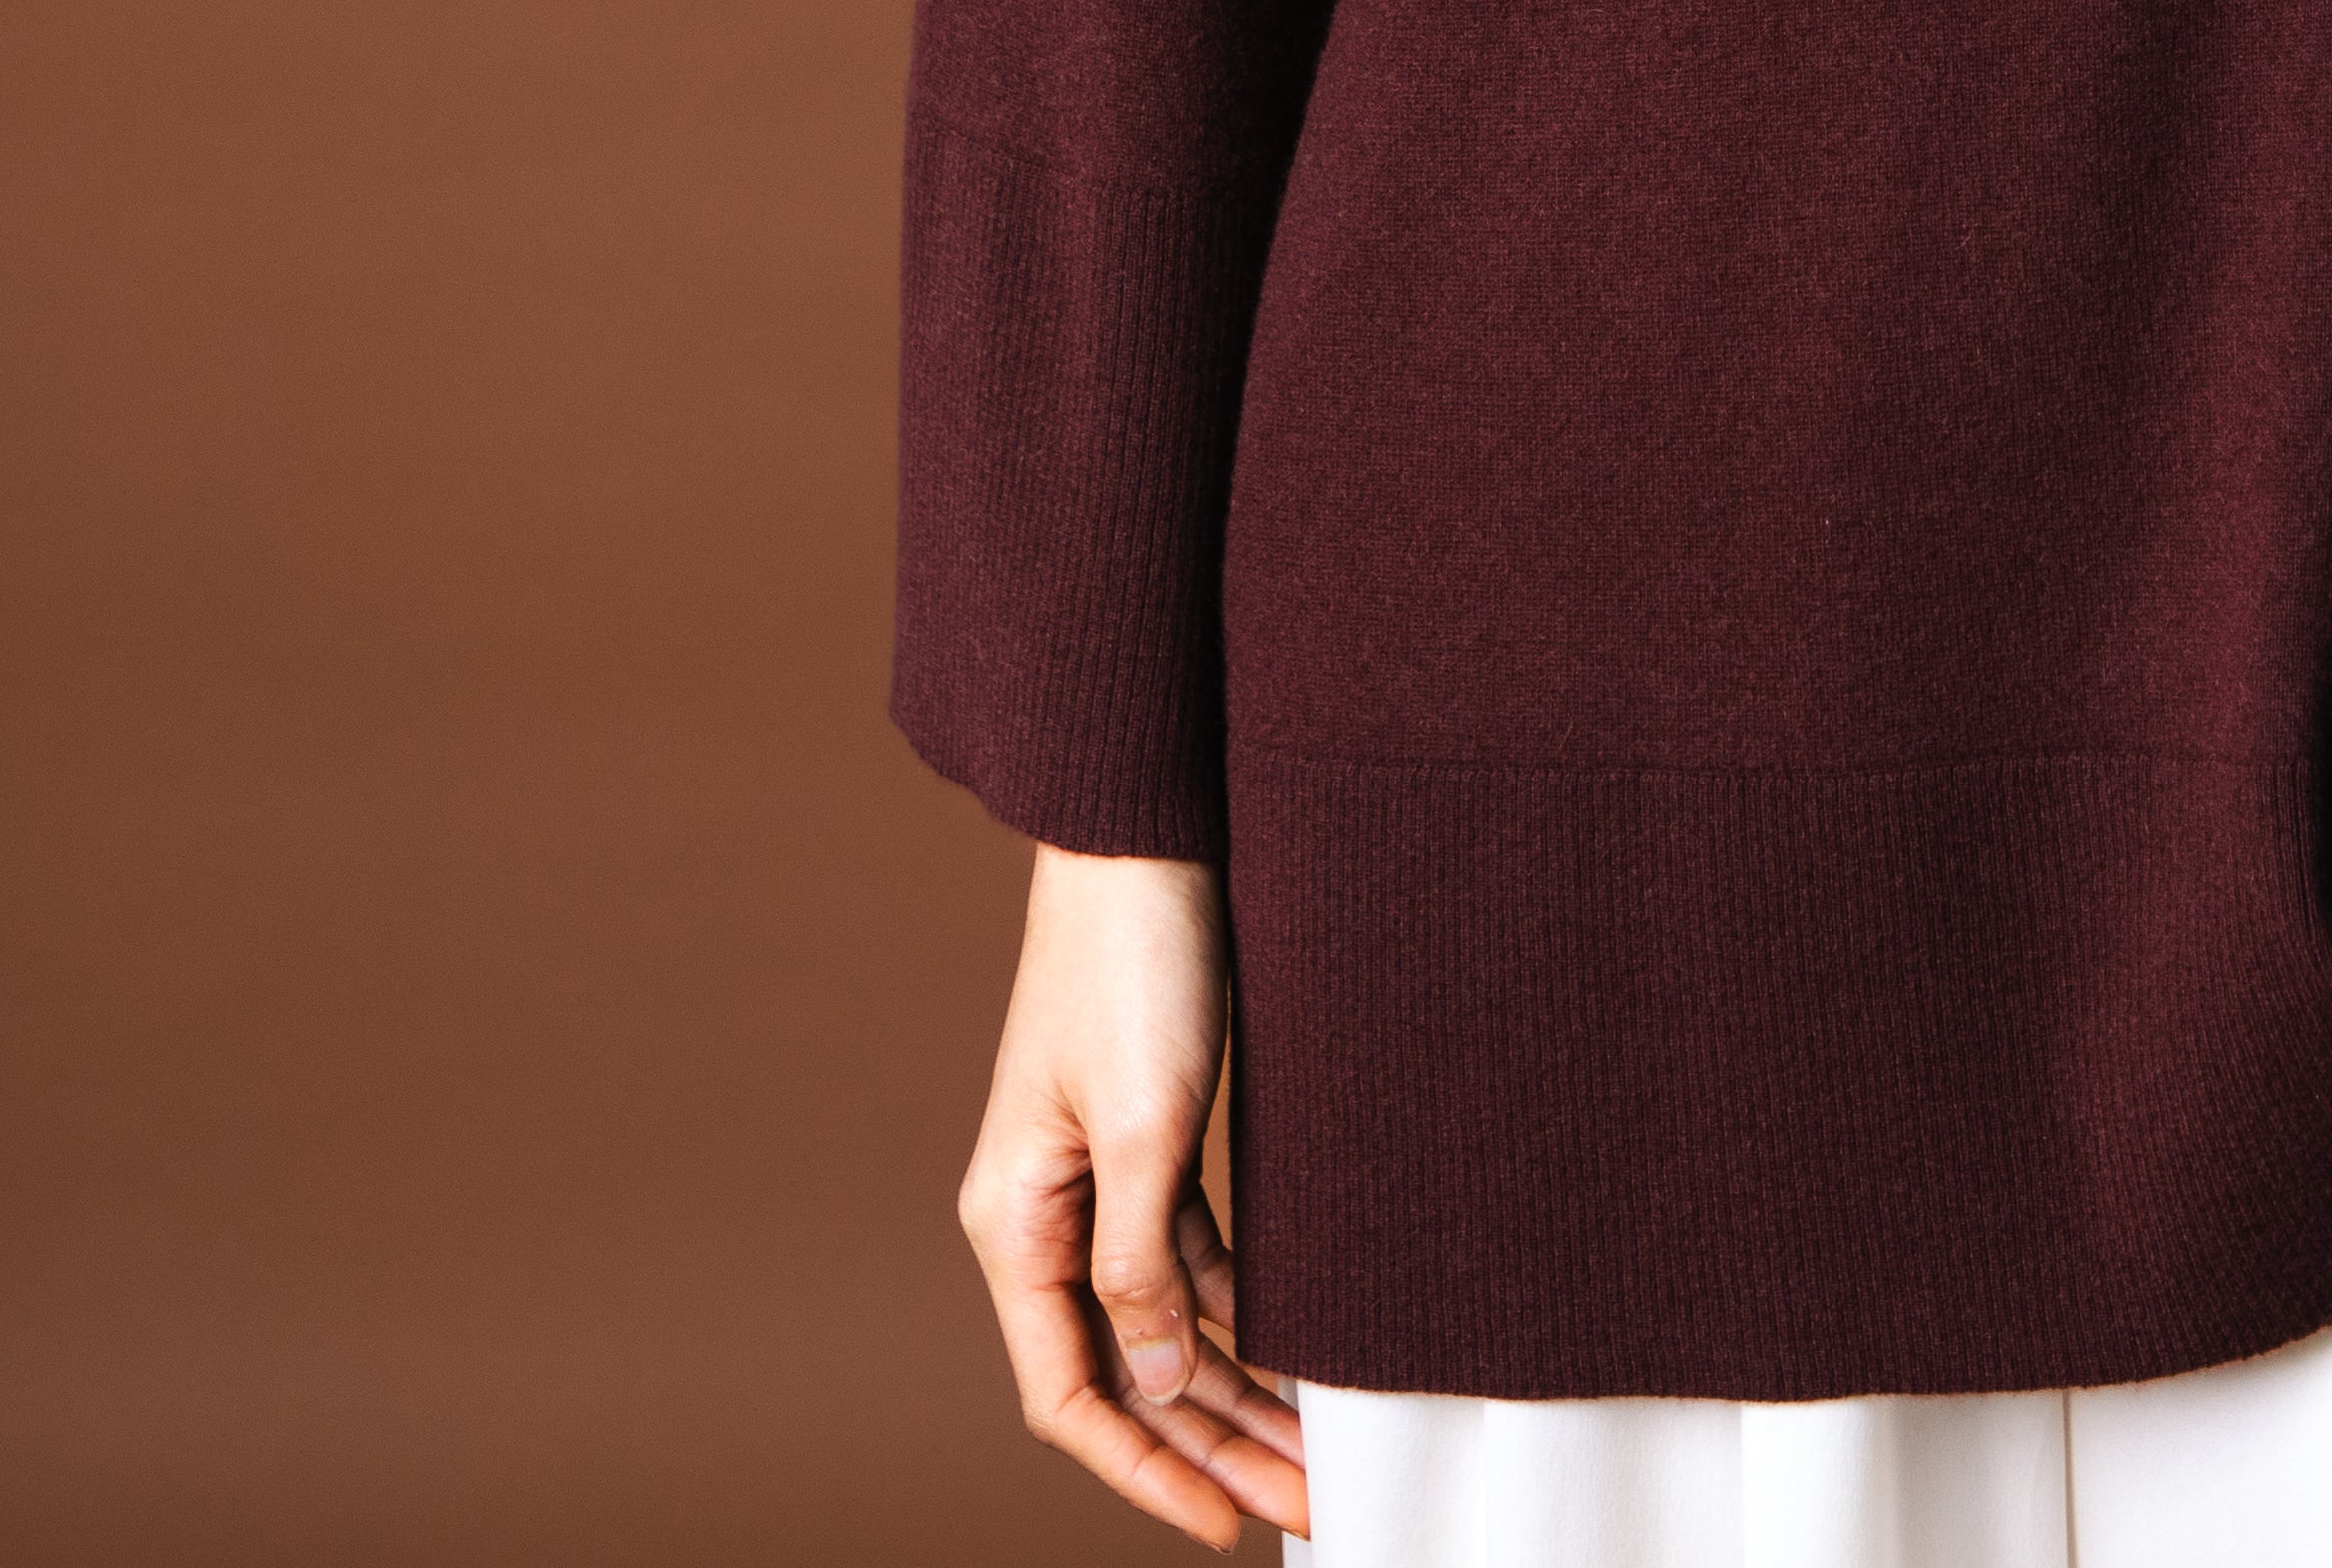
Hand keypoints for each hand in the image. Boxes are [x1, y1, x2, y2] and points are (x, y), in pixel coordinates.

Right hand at [958, 846, 1311, 1545]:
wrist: (1148, 831)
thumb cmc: (1136, 961)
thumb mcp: (1147, 1124)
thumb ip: (1142, 1261)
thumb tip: (1152, 1379)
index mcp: (1015, 1223)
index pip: (1069, 1394)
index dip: (1143, 1471)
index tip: (1224, 1525)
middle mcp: (1046, 1216)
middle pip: (1125, 1373)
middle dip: (1212, 1447)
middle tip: (1308, 1504)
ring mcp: (1095, 1179)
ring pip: (1164, 1322)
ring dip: (1235, 1389)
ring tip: (1316, 1452)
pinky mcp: (1147, 1138)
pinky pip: (1189, 1259)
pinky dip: (1239, 1312)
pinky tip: (1297, 1352)